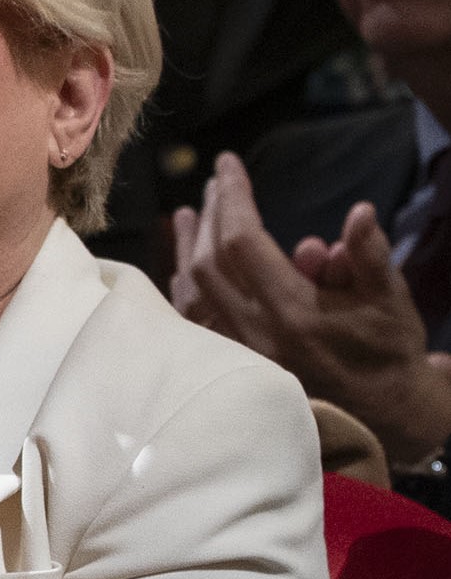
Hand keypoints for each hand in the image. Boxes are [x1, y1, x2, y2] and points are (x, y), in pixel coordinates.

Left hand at [172, 156, 450, 467]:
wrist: (382, 414)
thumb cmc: (389, 351)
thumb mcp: (391, 299)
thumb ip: (370, 256)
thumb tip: (360, 212)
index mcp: (292, 312)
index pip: (244, 243)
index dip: (234, 199)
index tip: (229, 164)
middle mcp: (254, 332)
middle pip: (210, 262)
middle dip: (212, 215)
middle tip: (218, 182)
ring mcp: (238, 350)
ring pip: (194, 291)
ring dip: (189, 247)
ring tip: (191, 212)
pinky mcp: (233, 363)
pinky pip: (196, 318)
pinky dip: (189, 285)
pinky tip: (187, 264)